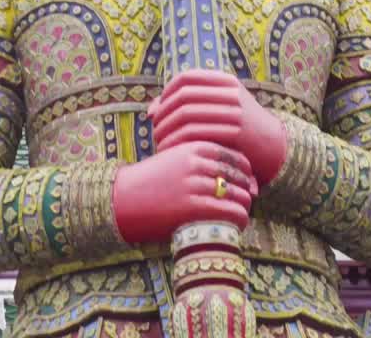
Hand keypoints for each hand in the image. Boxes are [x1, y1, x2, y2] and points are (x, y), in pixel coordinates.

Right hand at [112, 141, 254, 243]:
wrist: (122, 199)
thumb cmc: (150, 180)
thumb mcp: (174, 157)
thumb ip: (199, 158)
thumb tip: (232, 170)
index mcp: (194, 146)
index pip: (235, 156)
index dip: (246, 171)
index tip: (248, 182)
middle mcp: (197, 163)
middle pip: (239, 175)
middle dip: (247, 188)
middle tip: (248, 200)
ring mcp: (195, 185)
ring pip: (238, 195)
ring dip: (245, 206)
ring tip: (242, 214)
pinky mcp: (193, 207)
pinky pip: (231, 212)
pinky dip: (240, 219)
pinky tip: (238, 225)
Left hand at [149, 70, 287, 186]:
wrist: (274, 146)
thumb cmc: (238, 127)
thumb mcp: (218, 107)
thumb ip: (188, 105)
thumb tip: (150, 111)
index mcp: (225, 81)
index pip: (186, 78)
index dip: (166, 92)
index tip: (158, 109)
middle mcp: (230, 93)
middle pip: (183, 96)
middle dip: (163, 113)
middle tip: (154, 128)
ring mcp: (235, 111)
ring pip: (187, 115)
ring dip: (167, 129)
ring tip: (159, 141)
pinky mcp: (235, 132)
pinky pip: (197, 133)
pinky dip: (178, 141)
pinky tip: (171, 150)